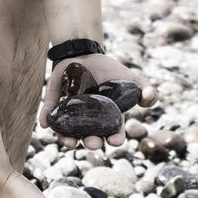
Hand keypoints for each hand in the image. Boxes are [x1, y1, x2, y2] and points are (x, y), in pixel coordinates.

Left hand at [39, 53, 156, 149]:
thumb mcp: (130, 78)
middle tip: (92, 142)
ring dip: (68, 140)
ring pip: (69, 133)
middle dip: (91, 142)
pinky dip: (48, 119)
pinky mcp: (55, 105)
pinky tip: (46, 123)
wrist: (85, 54)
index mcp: (108, 118)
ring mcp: (71, 115)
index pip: (113, 133)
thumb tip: (150, 97)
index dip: (115, 138)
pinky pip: (50, 115)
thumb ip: (145, 89)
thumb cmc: (109, 70)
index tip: (115, 140)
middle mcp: (89, 122)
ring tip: (69, 142)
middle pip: (90, 137)